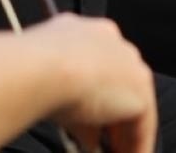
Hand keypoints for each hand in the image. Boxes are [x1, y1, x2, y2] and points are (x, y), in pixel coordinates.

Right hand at [36, 14, 156, 152]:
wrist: (43, 67)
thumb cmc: (33, 70)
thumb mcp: (50, 86)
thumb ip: (74, 107)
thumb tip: (85, 134)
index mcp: (87, 34)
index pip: (98, 69)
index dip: (95, 99)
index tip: (92, 122)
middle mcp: (111, 42)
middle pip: (118, 84)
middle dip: (112, 115)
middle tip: (106, 142)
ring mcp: (129, 62)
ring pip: (131, 102)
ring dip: (124, 132)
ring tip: (117, 151)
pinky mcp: (140, 87)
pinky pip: (142, 122)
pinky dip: (137, 144)